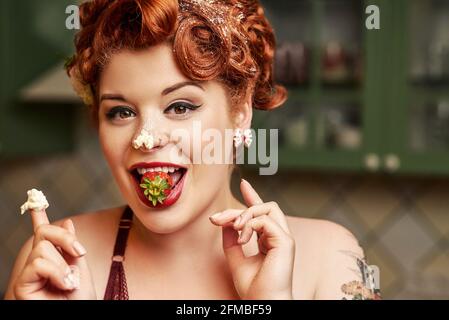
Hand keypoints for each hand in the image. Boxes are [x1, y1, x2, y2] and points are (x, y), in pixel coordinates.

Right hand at [14, 208, 96, 299]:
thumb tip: (67, 222)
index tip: (36, 200)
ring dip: (62, 266)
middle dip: (65, 239)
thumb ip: (71, 246)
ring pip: (42, 250)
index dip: (38, 217)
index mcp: (53, 258)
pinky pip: (36, 265)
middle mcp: (37, 264)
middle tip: (81, 253)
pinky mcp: (23, 285)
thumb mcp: (80, 267)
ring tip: (69, 283)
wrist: (79, 311)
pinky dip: (54, 271)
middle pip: (45, 234)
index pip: (43, 234)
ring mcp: (29, 274)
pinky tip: (61, 279)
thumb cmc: (81, 297)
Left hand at [209, 179, 294, 299]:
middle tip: (217, 219)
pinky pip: (266, 220)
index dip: (252, 196)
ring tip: (233, 229)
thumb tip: (225, 223)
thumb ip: (231, 240)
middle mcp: (278, 236)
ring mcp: (284, 238)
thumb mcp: (235, 258)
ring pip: (267, 208)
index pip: (263, 212)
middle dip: (239, 207)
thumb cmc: (253, 288)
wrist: (262, 303)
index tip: (243, 183)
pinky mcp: (286, 241)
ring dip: (244, 214)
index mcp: (269, 240)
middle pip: (263, 207)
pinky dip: (250, 225)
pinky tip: (242, 238)